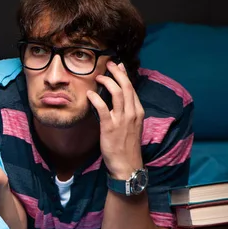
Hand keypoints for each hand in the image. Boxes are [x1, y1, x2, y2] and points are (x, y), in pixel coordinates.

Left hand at [87, 61, 143, 179]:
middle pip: (126, 86)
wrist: (127, 164)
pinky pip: (103, 108)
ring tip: (98, 77)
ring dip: (107, 82)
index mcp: (138, 111)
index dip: (124, 75)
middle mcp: (132, 113)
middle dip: (117, 72)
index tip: (118, 66)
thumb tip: (120, 98)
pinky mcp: (109, 127)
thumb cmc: (127, 145)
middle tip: (108, 64)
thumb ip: (127, 111)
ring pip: (117, 93)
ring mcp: (122, 120)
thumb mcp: (131, 125)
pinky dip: (96, 98)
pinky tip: (89, 94)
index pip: (132, 88)